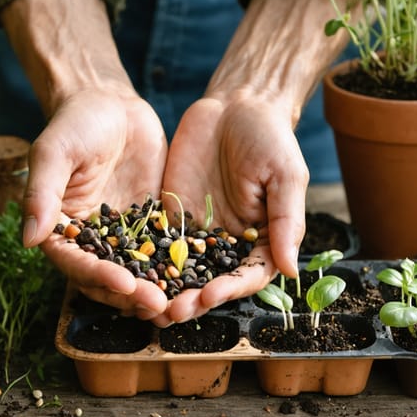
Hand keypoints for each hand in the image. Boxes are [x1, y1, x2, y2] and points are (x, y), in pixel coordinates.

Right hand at [25, 89, 172, 325]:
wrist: (111, 103)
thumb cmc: (75, 123)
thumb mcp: (54, 152)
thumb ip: (41, 194)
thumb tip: (27, 240)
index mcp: (60, 230)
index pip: (77, 264)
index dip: (99, 277)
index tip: (125, 284)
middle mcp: (90, 240)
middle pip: (108, 279)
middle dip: (132, 294)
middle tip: (159, 304)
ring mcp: (122, 236)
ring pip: (137, 273)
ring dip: (155, 291)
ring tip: (179, 305)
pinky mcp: (149, 225)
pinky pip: (162, 252)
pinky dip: (177, 268)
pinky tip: (198, 279)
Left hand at [155, 0, 351, 321]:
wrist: (236, 105)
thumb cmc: (271, 139)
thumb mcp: (286, 176)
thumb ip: (286, 221)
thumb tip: (291, 270)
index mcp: (261, 243)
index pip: (245, 277)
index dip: (228, 291)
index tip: (209, 297)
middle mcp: (227, 245)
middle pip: (209, 282)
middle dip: (190, 299)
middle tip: (170, 311)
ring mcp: (196, 233)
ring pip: (179, 271)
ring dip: (164, 289)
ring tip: (145, 301)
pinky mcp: (170, 217)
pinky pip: (154, 242)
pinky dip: (142, 259)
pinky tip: (125, 270)